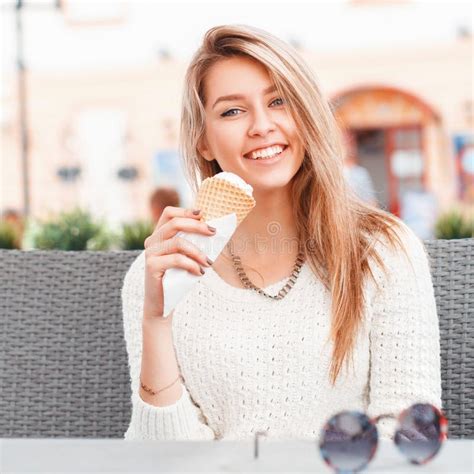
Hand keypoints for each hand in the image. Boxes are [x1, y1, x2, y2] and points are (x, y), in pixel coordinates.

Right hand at [142, 206, 215, 320]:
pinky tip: (200, 272)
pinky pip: (177, 259)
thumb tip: (213, 231)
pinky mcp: (151, 266)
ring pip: (178, 243)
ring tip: (209, 262)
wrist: (163, 304)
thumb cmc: (177, 279)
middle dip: (197, 226)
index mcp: (159, 236)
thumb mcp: (187, 257)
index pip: (169, 213)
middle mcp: (152, 241)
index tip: (203, 215)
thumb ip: (193, 243)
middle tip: (213, 233)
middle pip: (175, 223)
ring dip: (198, 251)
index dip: (186, 211)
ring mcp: (150, 253)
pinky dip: (192, 265)